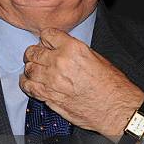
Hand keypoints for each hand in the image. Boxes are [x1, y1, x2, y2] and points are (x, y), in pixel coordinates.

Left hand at [20, 27, 143, 138]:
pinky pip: (28, 87)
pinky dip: (26, 84)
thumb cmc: (112, 85)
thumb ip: (75, 51)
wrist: (116, 108)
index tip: (46, 43)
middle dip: (34, 53)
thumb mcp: (97, 57)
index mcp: (73, 49)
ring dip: (30, 69)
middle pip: (33, 52)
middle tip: (37, 57)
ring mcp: (52, 81)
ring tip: (34, 70)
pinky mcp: (49, 97)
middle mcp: (59, 62)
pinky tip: (30, 83)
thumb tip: (61, 49)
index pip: (46, 34)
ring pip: (29, 69)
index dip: (46, 38)